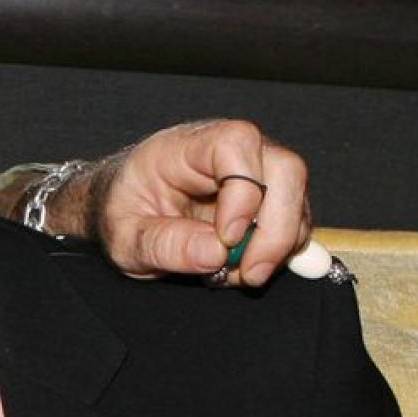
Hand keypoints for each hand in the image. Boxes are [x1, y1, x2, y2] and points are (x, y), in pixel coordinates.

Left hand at [92, 120, 310, 285]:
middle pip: (284, 167)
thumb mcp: (123, 235)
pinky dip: (277, 253)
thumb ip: (163, 243)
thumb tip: (215, 251)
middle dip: (277, 227)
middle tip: (250, 271)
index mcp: (187, 146)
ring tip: (233, 272)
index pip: (235, 144)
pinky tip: (240, 267)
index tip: (226, 238)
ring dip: (277, 246)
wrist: (121, 211)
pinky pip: (293, 223)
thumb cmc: (121, 211)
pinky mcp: (267, 202)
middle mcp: (229, 152)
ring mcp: (254, 174)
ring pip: (296, 198)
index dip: (242, 191)